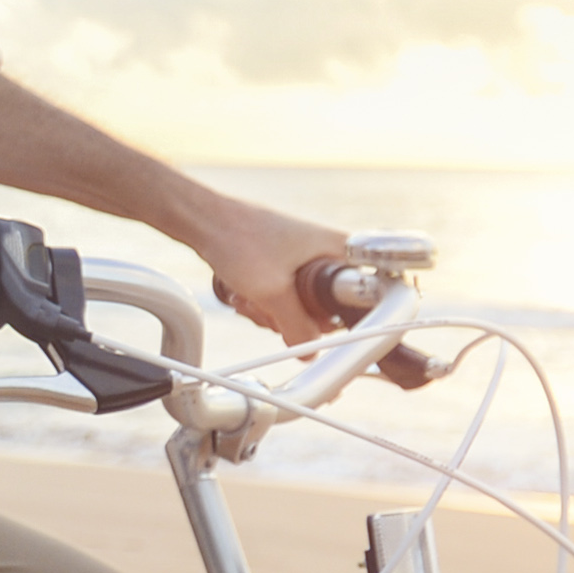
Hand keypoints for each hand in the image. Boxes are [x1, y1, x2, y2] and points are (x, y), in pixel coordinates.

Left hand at [175, 191, 436, 386]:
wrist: (201, 218)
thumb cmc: (239, 240)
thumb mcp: (272, 293)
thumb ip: (297, 327)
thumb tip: (311, 354)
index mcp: (340, 250)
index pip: (372, 291)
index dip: (360, 318)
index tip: (347, 335)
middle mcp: (328, 252)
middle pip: (329, 308)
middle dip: (297, 319)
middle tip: (271, 311)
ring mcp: (305, 258)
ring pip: (302, 306)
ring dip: (273, 312)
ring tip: (249, 297)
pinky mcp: (284, 264)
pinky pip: (283, 297)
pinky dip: (263, 302)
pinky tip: (242, 294)